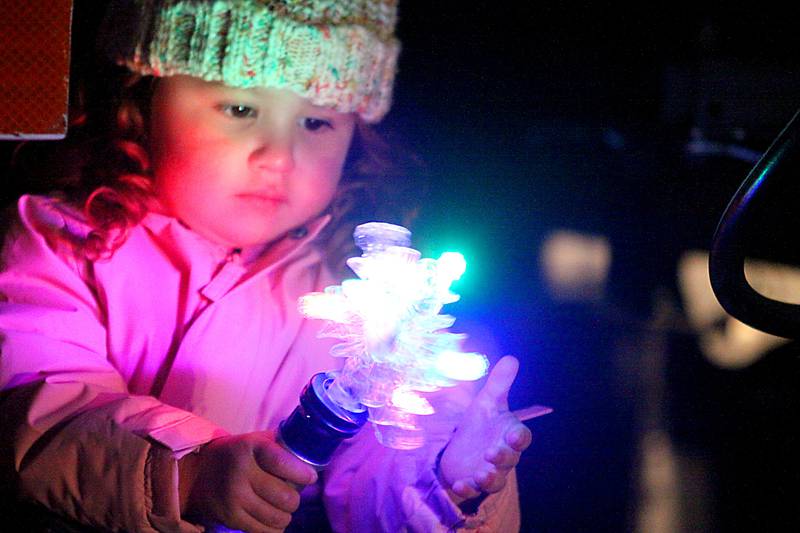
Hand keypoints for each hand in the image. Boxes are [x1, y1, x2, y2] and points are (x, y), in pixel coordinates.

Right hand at [179, 431, 316, 532]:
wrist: (199, 472)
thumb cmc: (239, 454)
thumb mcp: (257, 440)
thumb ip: (282, 445)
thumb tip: (313, 451)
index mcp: (250, 448)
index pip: (283, 464)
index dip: (302, 474)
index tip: (310, 478)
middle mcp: (240, 473)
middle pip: (285, 497)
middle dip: (295, 499)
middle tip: (292, 495)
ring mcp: (234, 498)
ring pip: (278, 517)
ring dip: (286, 515)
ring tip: (282, 508)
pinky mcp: (230, 518)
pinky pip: (264, 531)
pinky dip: (274, 528)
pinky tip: (272, 518)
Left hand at [438, 356, 531, 502]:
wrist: (462, 447)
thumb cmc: (482, 423)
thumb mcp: (488, 401)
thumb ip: (500, 383)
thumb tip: (512, 358)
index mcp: (509, 434)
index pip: (521, 437)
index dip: (520, 437)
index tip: (514, 435)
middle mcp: (503, 455)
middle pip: (509, 459)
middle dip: (502, 457)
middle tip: (491, 453)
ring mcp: (489, 471)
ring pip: (495, 480)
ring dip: (489, 478)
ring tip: (480, 475)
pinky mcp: (472, 482)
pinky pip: (473, 490)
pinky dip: (467, 488)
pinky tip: (460, 484)